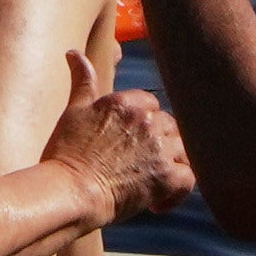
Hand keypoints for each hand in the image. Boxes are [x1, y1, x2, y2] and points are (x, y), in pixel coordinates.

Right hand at [53, 81, 197, 220]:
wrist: (68, 191)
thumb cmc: (65, 153)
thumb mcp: (73, 111)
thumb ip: (82, 81)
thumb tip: (73, 53)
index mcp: (126, 103)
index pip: (151, 104)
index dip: (143, 123)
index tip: (130, 142)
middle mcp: (147, 121)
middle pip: (170, 126)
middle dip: (160, 144)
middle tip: (142, 165)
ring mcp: (160, 149)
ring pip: (184, 149)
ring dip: (172, 164)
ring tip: (154, 180)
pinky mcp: (167, 177)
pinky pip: (190, 178)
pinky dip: (177, 191)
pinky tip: (157, 202)